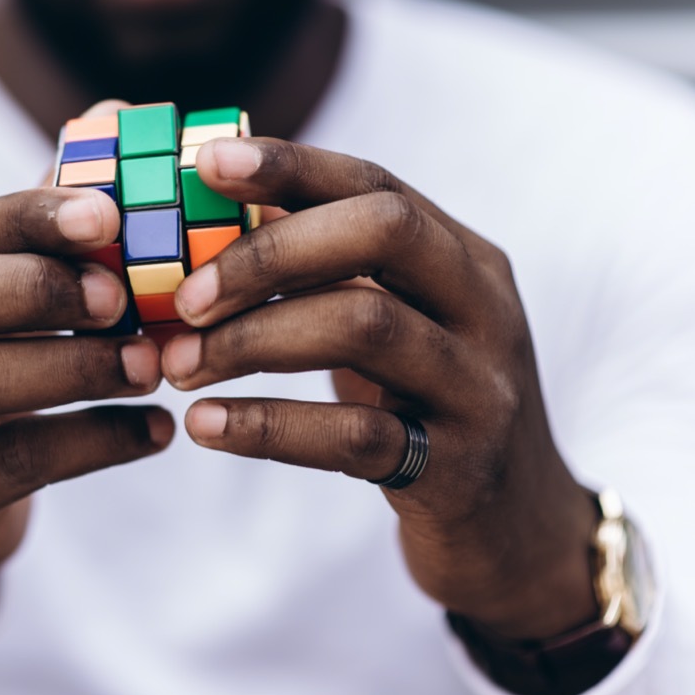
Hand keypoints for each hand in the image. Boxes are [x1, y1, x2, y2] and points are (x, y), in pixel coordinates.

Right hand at [0, 182, 172, 629]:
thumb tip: (117, 113)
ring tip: (153, 364)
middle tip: (123, 296)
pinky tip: (157, 431)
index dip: (24, 219)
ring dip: (71, 365)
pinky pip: (12, 464)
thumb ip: (48, 221)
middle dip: (29, 286)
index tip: (107, 216)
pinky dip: (94, 442)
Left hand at [160, 138, 599, 639]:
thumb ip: (333, 272)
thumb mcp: (397, 328)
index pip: (377, 184)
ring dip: (253, 339)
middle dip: (268, 252)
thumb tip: (221, 211)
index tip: (206, 163)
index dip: (290, 166)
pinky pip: (354, 436)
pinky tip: (204, 427)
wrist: (515, 530)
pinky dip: (267, 426)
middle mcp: (485, 308)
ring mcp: (479, 386)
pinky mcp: (458, 468)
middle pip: (383, 232)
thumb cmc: (426, 409)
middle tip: (185, 296)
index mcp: (465, 258)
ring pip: (364, 326)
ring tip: (178, 365)